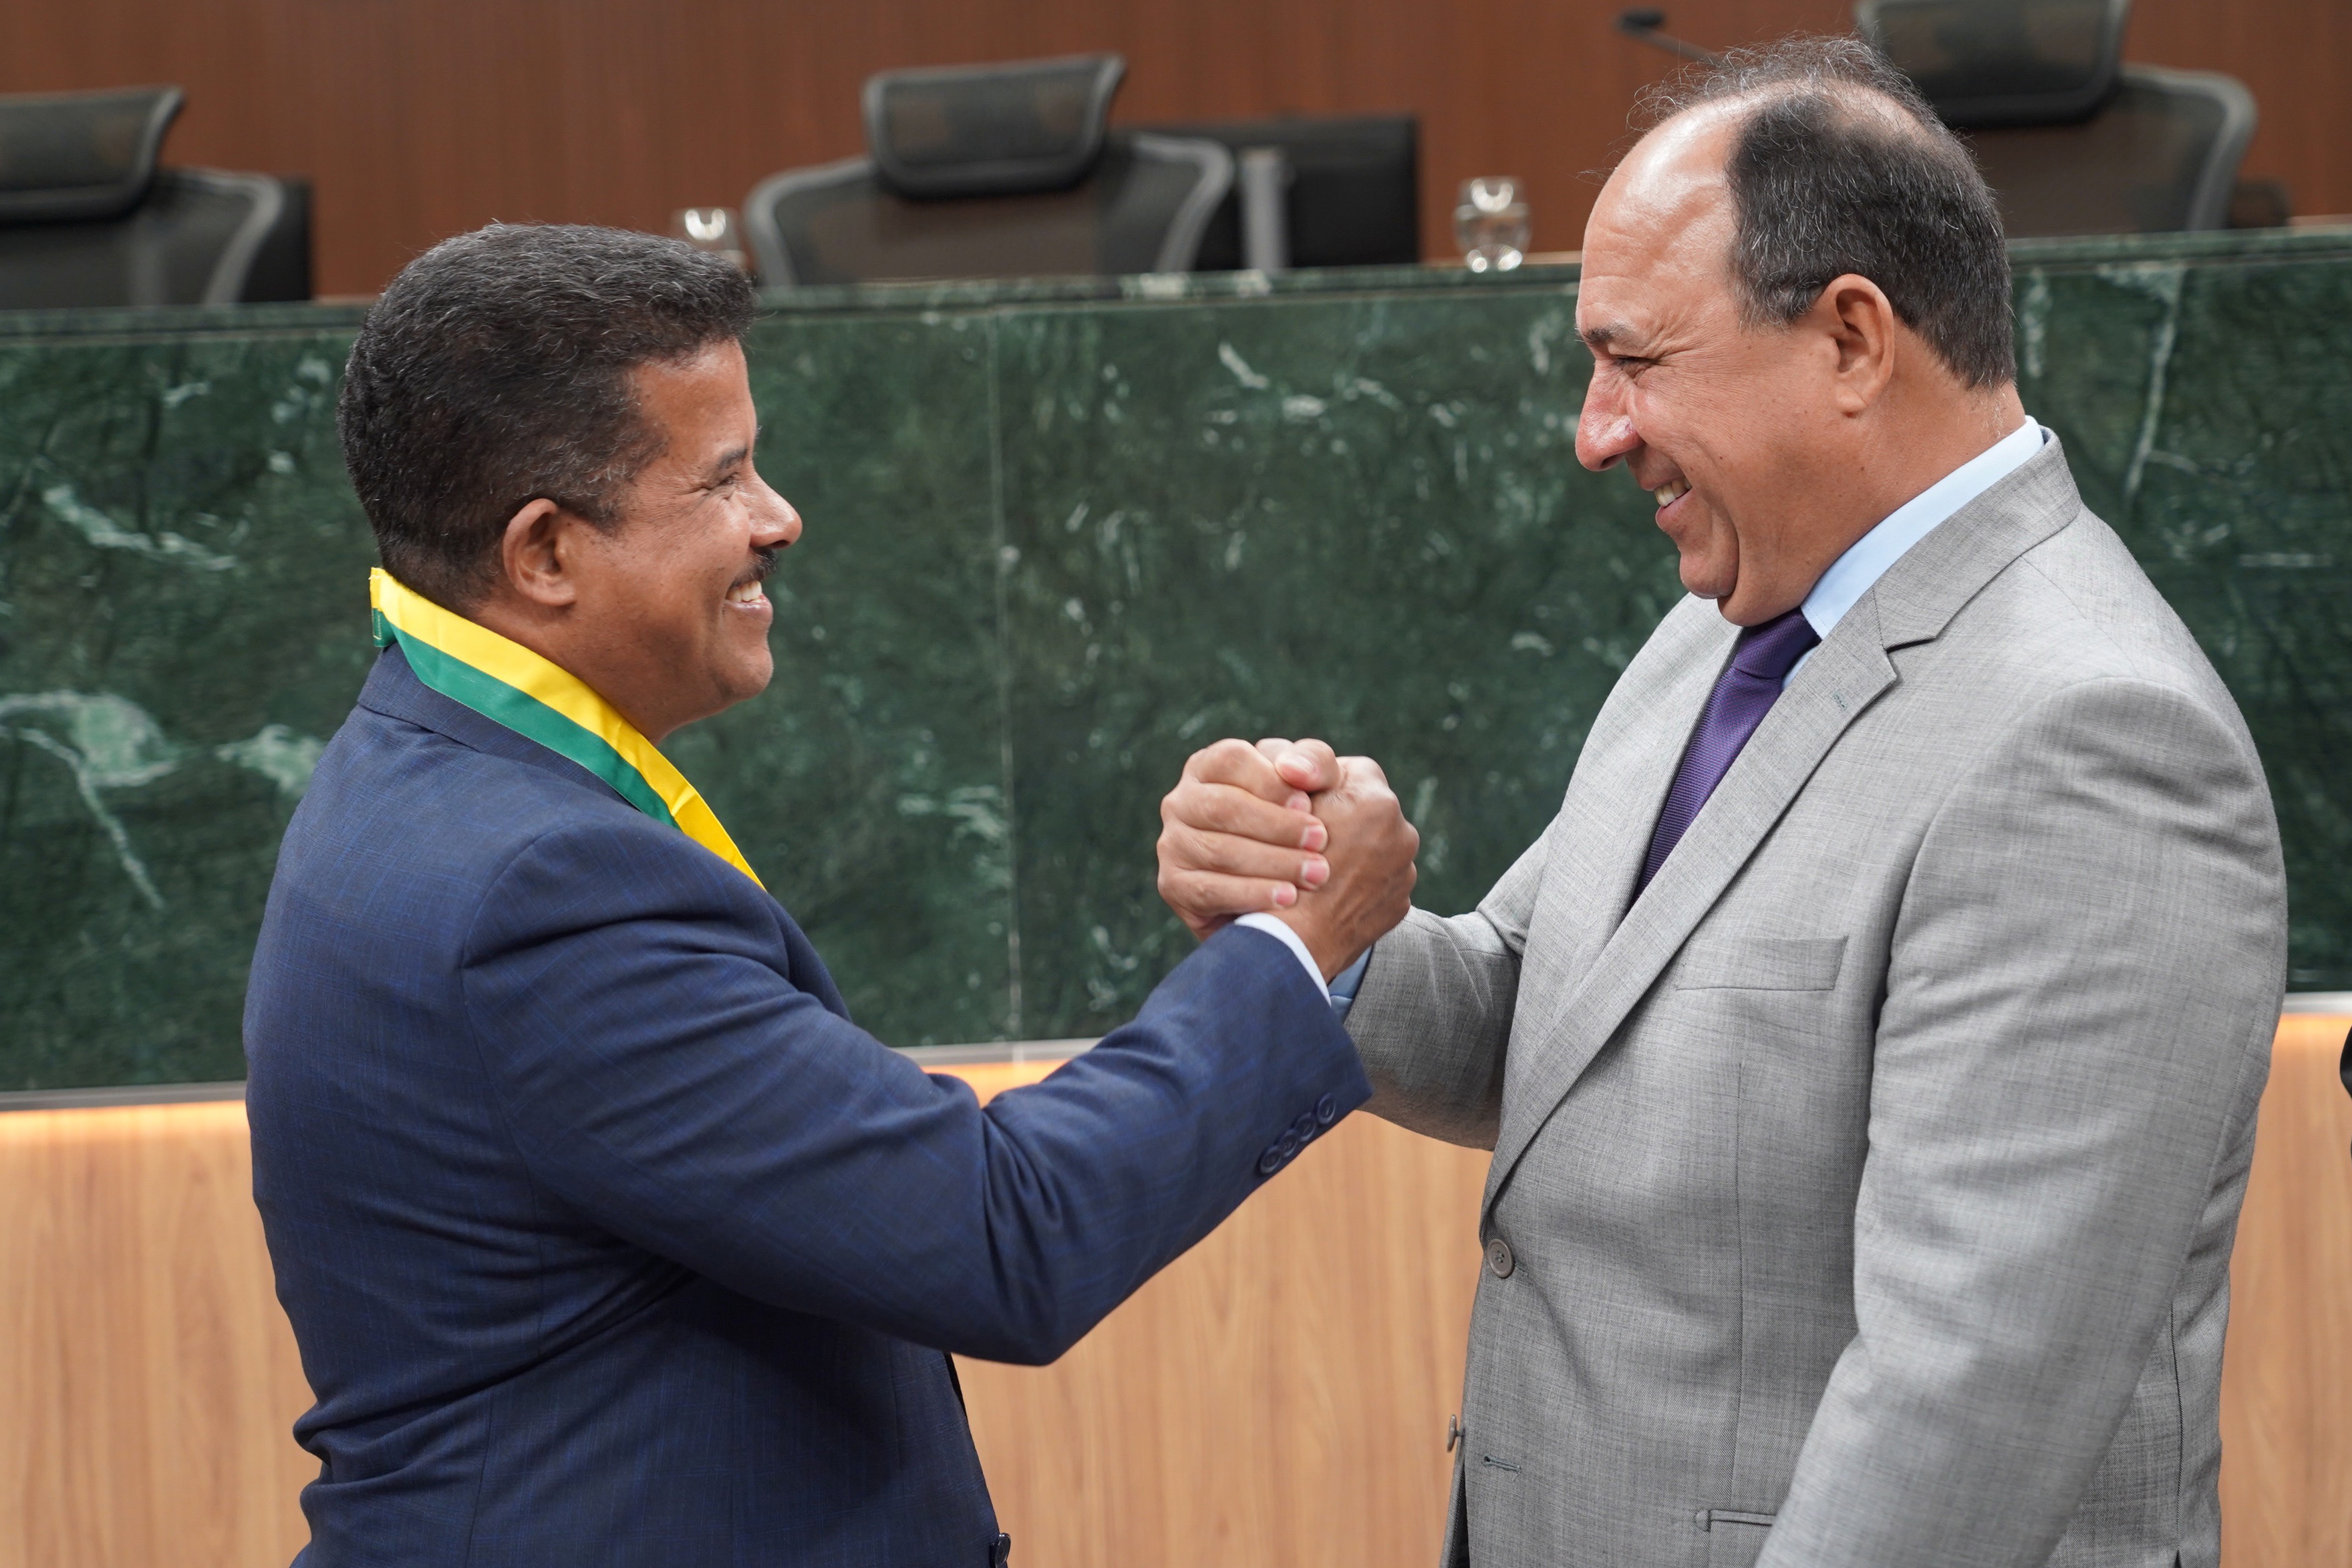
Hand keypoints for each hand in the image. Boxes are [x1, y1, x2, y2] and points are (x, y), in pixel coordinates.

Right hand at [1157, 737, 1340, 938]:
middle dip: (1276, 826)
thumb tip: (1293, 768)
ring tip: (1314, 874)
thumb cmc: (1299, 822)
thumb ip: (1314, 761)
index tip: (1308, 804)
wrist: (1279, 893)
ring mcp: (1172, 843)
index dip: (1271, 781)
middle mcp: (1182, 801)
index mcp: (1209, 766)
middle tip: (1319, 841)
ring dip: (1272, 862)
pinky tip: (1287, 898)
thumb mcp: (1315, 784)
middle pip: (1222, 806)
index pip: (1231, 760)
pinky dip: (1251, 894)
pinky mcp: (1174, 885)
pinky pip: (1209, 890)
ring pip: (1218, 850)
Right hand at [1274, 755, 1417, 978]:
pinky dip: (1359, 884)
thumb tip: (1299, 765)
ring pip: (1375, 846)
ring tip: (1316, 868)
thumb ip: (1302, 774)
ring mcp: (1404, 873)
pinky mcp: (1399, 905)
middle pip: (1368, 809)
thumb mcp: (1282, 805)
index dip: (1322, 783)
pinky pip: (1379, 881)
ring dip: (1353, 851)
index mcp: (1375, 801)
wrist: (1290, 946)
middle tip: (1307, 835)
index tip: (1302, 802)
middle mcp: (1402, 834)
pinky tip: (1329, 892)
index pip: (1353, 769)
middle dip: (1343, 817)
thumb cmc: (1278, 870)